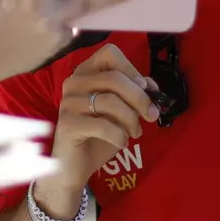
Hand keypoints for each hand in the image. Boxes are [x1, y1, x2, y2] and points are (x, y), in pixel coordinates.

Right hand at [40, 44, 158, 199]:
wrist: (74, 166)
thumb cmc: (97, 135)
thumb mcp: (120, 111)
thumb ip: (133, 93)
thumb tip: (150, 85)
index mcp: (85, 73)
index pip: (109, 53)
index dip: (132, 69)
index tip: (145, 89)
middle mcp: (73, 83)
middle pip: (115, 78)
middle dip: (140, 98)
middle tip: (151, 116)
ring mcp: (68, 103)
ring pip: (111, 101)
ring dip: (131, 120)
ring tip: (134, 133)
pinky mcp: (68, 125)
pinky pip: (103, 126)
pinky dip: (119, 136)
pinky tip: (120, 142)